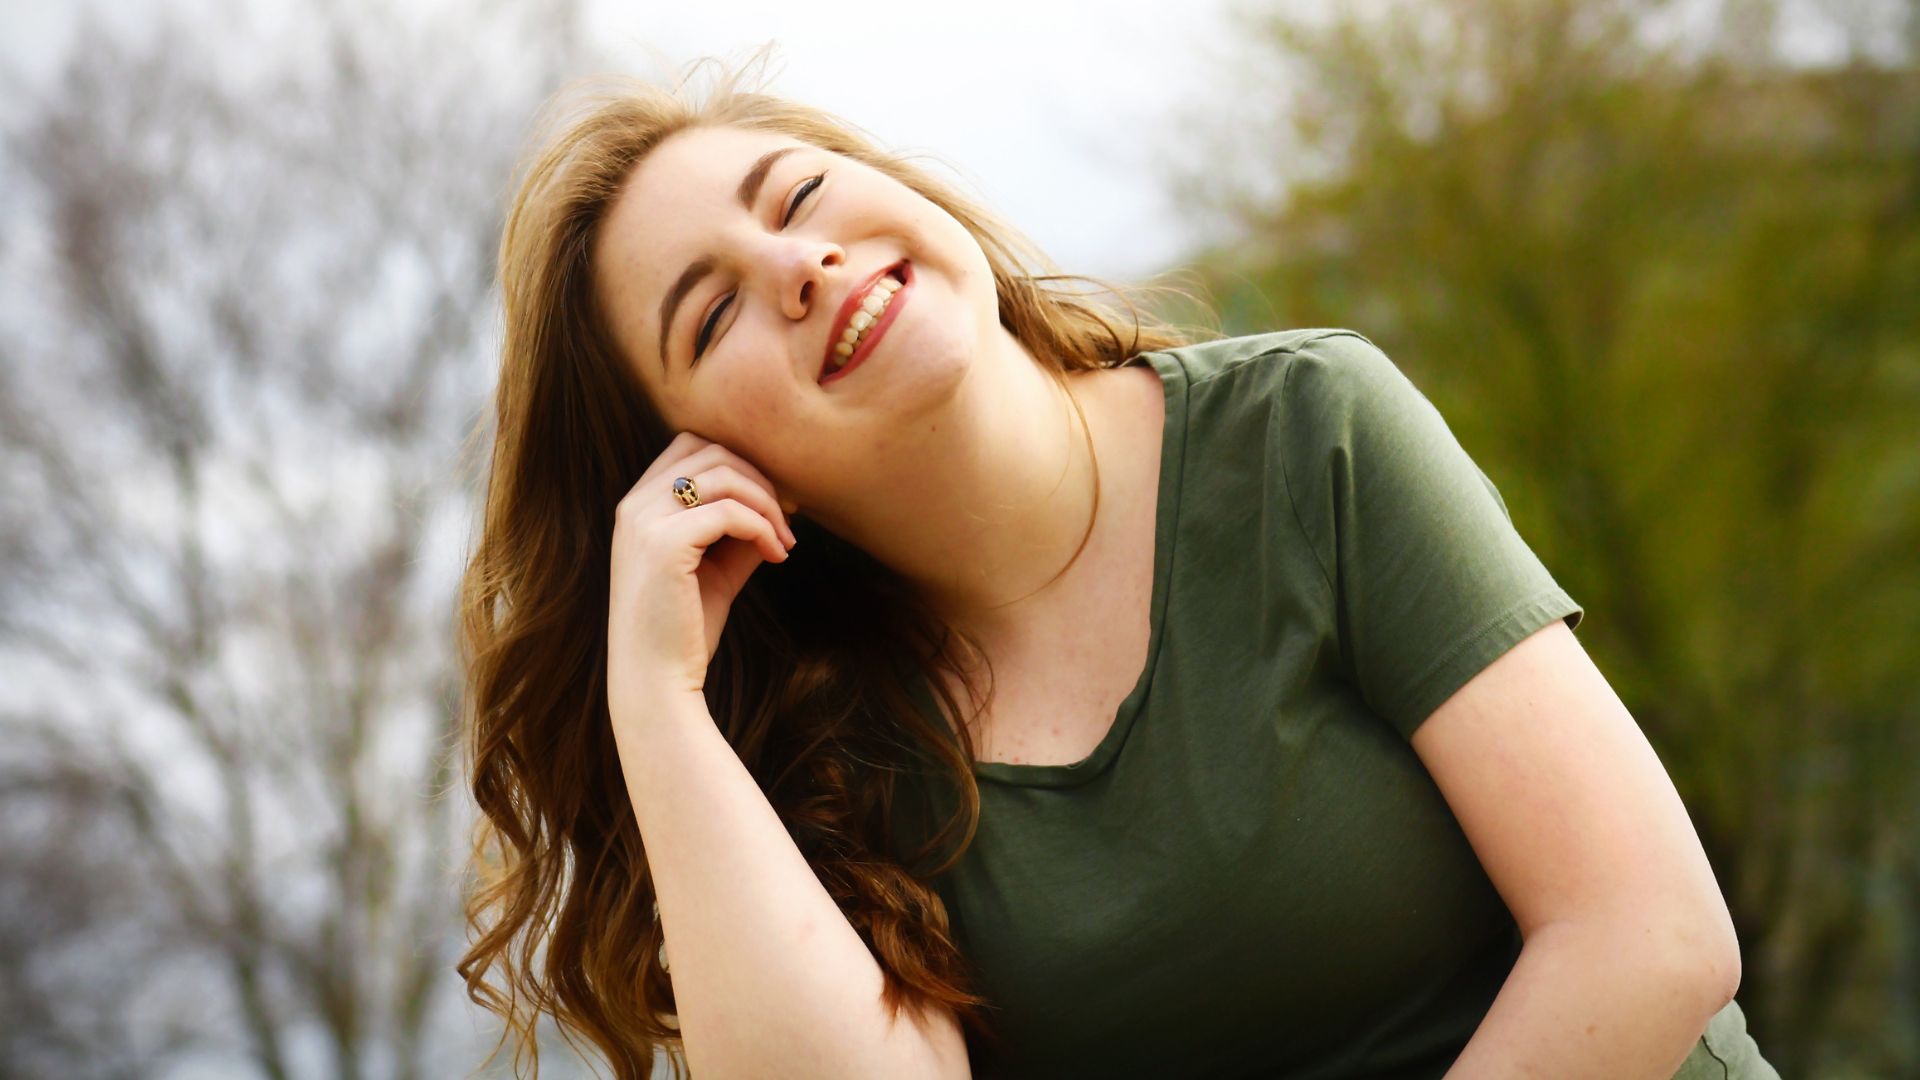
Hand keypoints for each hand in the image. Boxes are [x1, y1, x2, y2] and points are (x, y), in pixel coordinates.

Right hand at [606, 431, 797, 720]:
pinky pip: (729, 511)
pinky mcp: (663, 544)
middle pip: (711, 450)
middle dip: (760, 479)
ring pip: (724, 474)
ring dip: (767, 504)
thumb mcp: (717, 568)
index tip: (776, 502)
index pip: (692, 446)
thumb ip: (741, 531)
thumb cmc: (684, 630)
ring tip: (785, 542)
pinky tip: (776, 555)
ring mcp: (644, 521)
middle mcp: (634, 504)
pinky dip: (763, 527)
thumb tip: (782, 502)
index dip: (741, 464)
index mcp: (639, 505)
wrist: (655, 682)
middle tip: (790, 519)